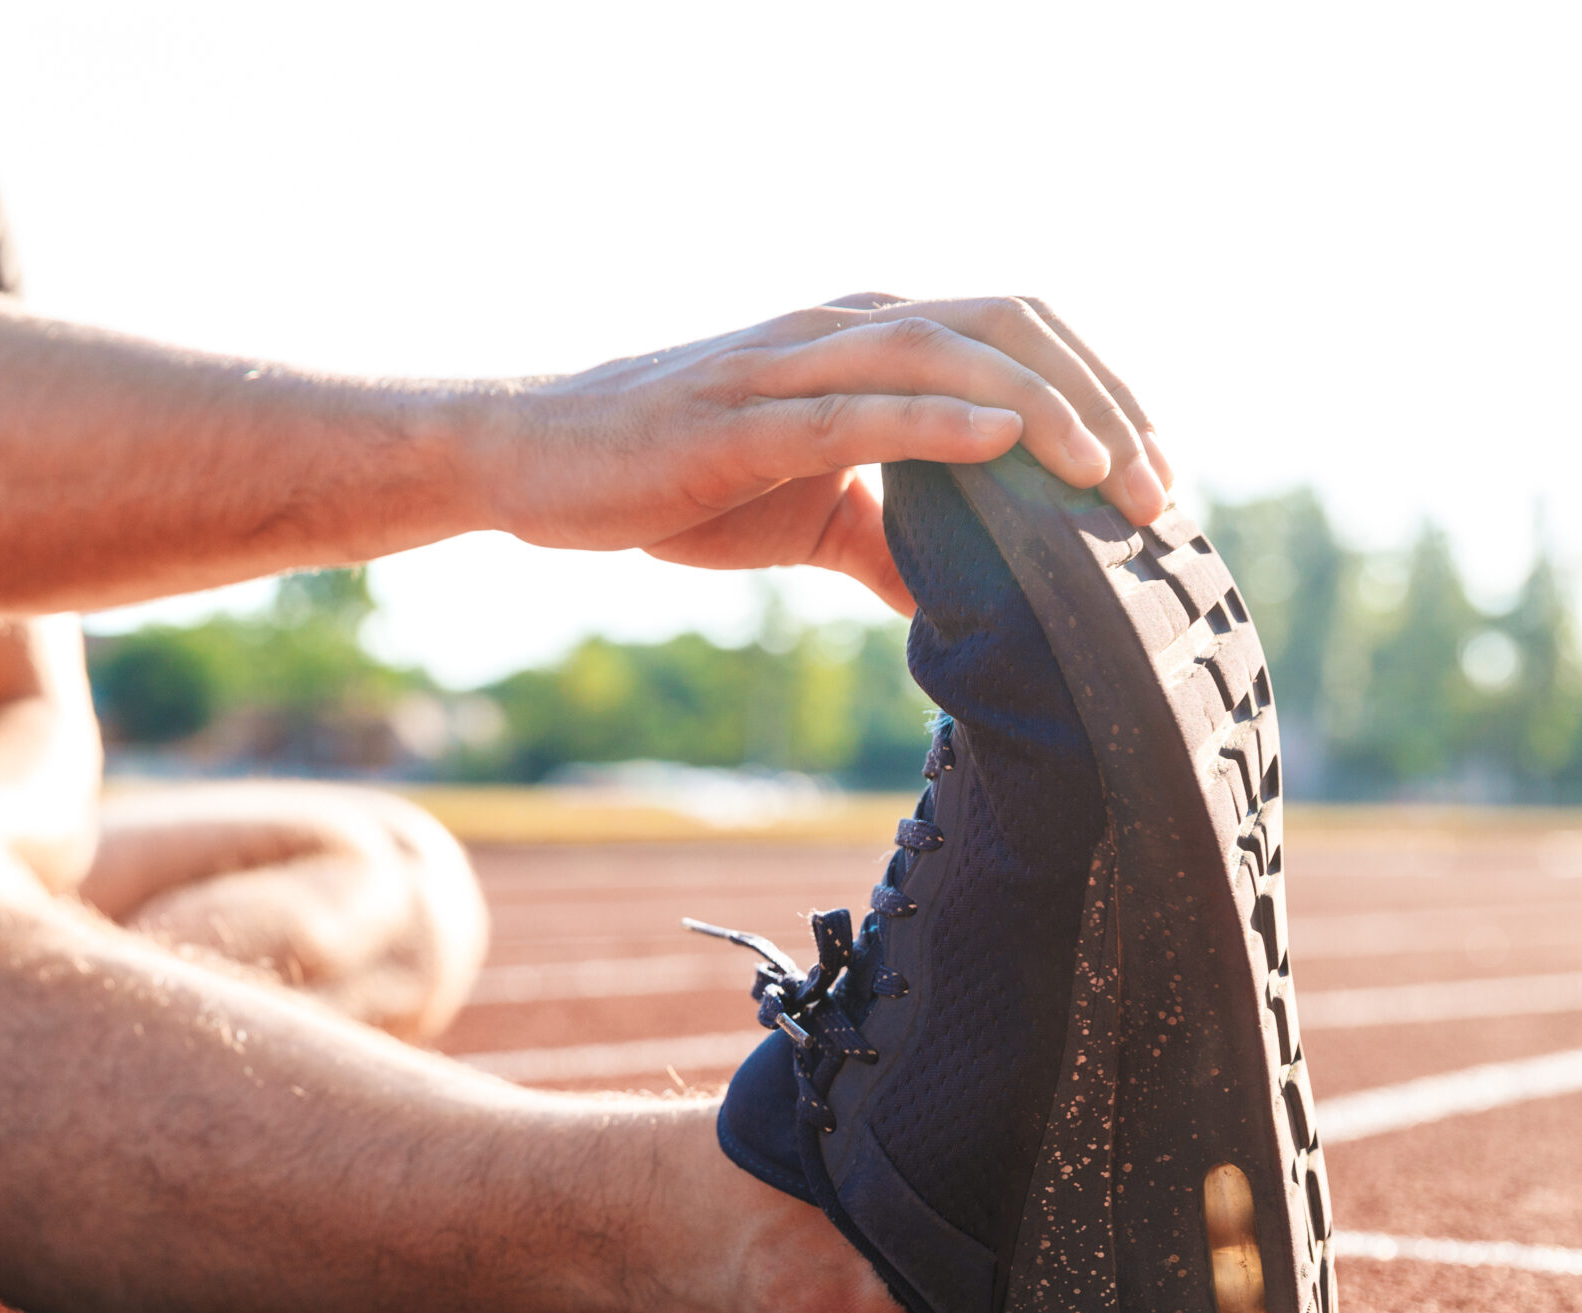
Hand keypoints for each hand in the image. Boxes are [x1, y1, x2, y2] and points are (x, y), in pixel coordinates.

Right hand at [489, 294, 1170, 614]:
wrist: (535, 458)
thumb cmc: (669, 471)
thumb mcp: (804, 510)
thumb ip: (888, 538)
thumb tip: (959, 603)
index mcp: (869, 339)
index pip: (1020, 336)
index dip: (1104, 394)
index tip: (1152, 481)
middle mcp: (843, 329)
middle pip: (1012, 328)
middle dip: (1102, 404)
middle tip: (1157, 495)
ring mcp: (791, 365)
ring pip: (948, 355)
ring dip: (1045, 409)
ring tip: (1106, 476)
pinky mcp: (740, 416)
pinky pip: (855, 408)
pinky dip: (937, 419)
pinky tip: (999, 443)